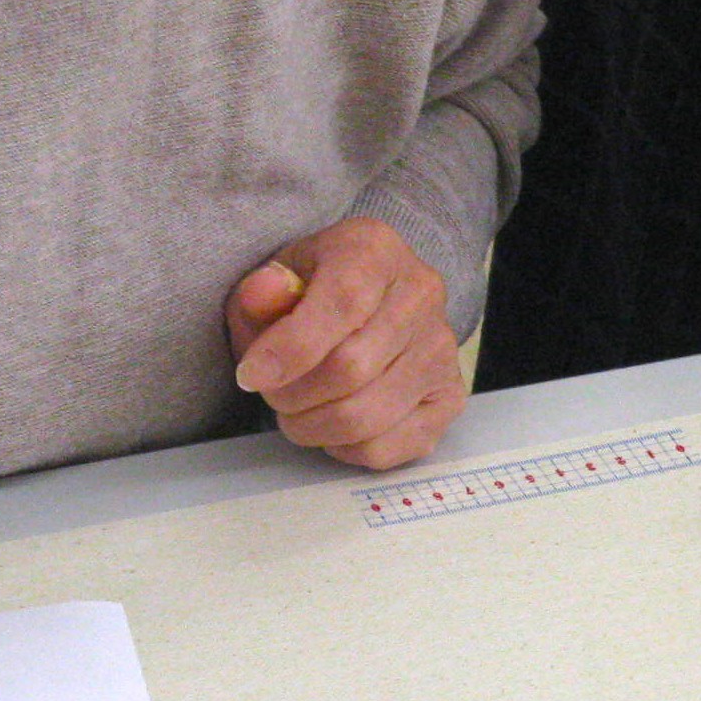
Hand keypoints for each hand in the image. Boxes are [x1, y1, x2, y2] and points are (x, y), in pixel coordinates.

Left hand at [226, 217, 466, 469]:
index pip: (343, 303)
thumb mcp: (280, 275)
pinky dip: (344, 449)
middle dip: (292, 395)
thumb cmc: (317, 289)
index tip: (250, 375)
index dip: (290, 349)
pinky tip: (333, 427)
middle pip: (351, 368)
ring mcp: (442, 350)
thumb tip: (263, 295)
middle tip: (272, 393)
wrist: (374, 298)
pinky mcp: (450, 397)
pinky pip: (387, 447)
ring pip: (366, 417)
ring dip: (312, 427)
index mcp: (376, 251)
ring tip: (297, 412)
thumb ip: (263, 291)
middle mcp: (422, 295)